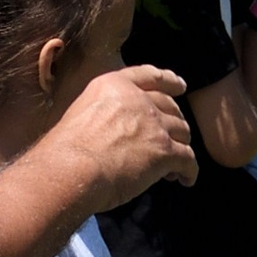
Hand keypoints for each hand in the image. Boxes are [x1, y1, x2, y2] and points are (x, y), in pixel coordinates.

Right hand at [60, 62, 196, 207]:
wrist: (72, 168)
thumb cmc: (66, 149)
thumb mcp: (82, 112)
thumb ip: (105, 113)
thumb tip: (115, 132)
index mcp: (115, 85)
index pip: (149, 76)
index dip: (169, 80)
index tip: (180, 86)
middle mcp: (138, 100)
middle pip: (170, 108)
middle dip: (175, 123)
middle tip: (172, 139)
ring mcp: (154, 124)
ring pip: (183, 132)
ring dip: (180, 148)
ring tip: (172, 168)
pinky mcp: (165, 150)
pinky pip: (188, 160)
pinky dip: (189, 171)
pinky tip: (185, 180)